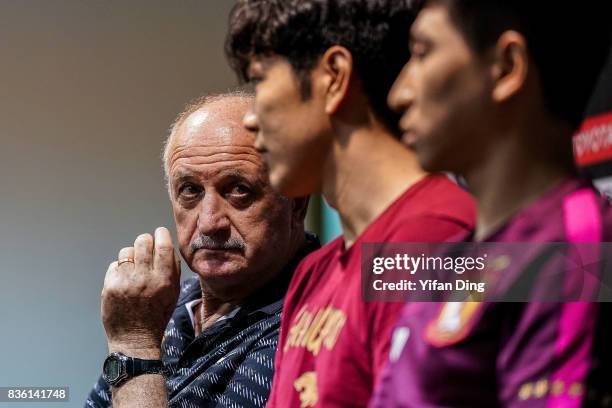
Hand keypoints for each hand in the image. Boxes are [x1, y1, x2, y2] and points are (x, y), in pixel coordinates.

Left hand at [101, 227, 180, 356]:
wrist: (135, 339)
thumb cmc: (157, 315)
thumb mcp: (174, 293)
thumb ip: (173, 269)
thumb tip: (167, 246)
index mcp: (164, 280)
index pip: (163, 245)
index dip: (161, 234)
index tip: (160, 234)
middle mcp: (145, 278)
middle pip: (143, 241)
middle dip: (145, 241)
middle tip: (146, 249)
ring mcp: (125, 282)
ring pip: (127, 251)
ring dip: (132, 256)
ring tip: (134, 268)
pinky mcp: (110, 286)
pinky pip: (115, 265)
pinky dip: (120, 269)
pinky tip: (125, 281)